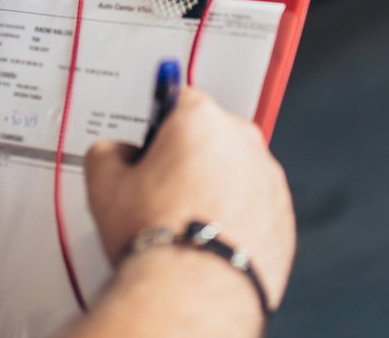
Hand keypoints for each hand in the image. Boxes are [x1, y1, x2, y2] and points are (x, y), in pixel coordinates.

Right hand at [83, 89, 294, 309]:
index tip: (154, 142)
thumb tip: (115, 153)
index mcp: (200, 119)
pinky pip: (256, 205)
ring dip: (217, 186)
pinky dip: (238, 216)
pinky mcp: (283, 214)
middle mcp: (242, 140)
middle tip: (164, 189)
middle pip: (211, 135)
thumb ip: (108, 151)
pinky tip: (211, 238)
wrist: (194, 291)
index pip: (179, 98)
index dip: (159, 124)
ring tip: (187, 220)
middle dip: (190, 156)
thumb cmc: (159, 236)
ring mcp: (268, 178)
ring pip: (236, 171)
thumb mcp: (104, 184)